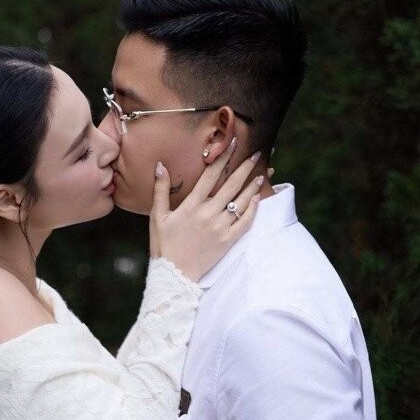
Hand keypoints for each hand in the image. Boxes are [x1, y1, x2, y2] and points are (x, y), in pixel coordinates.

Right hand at [149, 139, 264, 282]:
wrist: (174, 276)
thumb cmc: (164, 246)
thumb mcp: (157, 217)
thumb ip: (160, 190)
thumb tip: (160, 165)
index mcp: (191, 206)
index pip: (210, 175)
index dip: (223, 157)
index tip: (233, 143)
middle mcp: (208, 214)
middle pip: (231, 185)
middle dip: (244, 167)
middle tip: (256, 154)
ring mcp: (219, 228)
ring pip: (241, 203)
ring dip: (252, 187)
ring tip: (262, 174)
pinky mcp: (227, 241)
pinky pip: (244, 223)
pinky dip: (252, 210)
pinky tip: (256, 200)